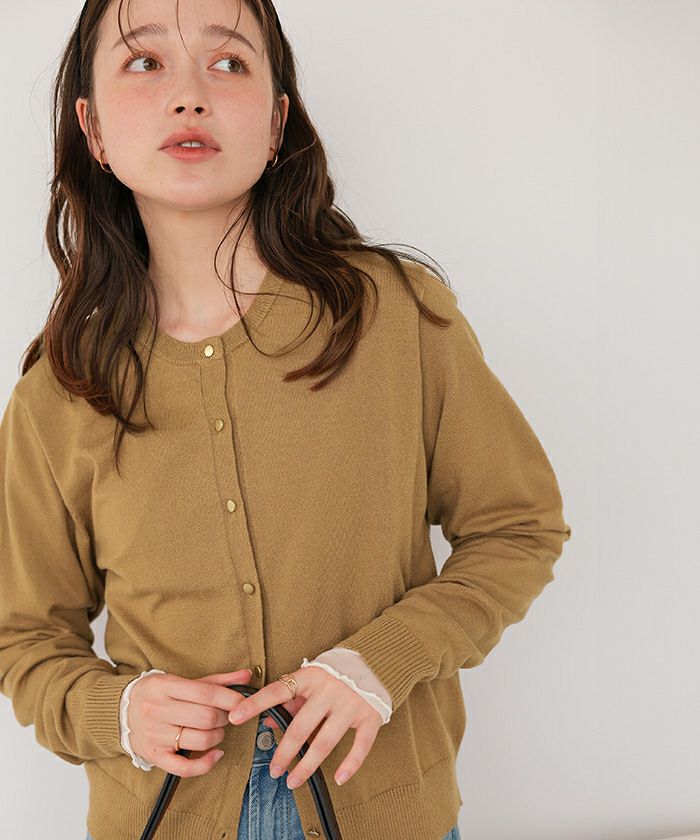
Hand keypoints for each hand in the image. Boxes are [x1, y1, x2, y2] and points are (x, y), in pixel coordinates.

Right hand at [128, 668, 252, 776]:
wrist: (120, 711)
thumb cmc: (157, 693)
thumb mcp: (182, 681)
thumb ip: (216, 680)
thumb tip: (246, 676)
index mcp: (165, 686)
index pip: (206, 693)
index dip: (230, 699)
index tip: (243, 703)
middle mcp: (157, 710)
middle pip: (205, 717)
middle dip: (224, 718)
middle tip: (225, 716)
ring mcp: (155, 735)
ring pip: (199, 740)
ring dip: (217, 736)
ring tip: (216, 730)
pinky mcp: (154, 756)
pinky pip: (184, 767)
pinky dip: (205, 764)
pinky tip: (215, 754)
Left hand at [228, 666, 382, 787]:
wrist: (376, 661)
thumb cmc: (336, 673)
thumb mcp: (311, 680)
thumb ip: (290, 701)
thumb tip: (267, 723)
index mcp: (311, 677)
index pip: (277, 691)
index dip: (255, 704)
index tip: (234, 717)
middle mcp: (329, 690)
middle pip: (300, 727)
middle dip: (284, 752)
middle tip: (273, 769)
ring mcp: (350, 703)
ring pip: (325, 741)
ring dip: (307, 765)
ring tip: (293, 780)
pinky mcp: (370, 716)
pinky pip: (360, 745)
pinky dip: (350, 764)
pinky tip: (339, 778)